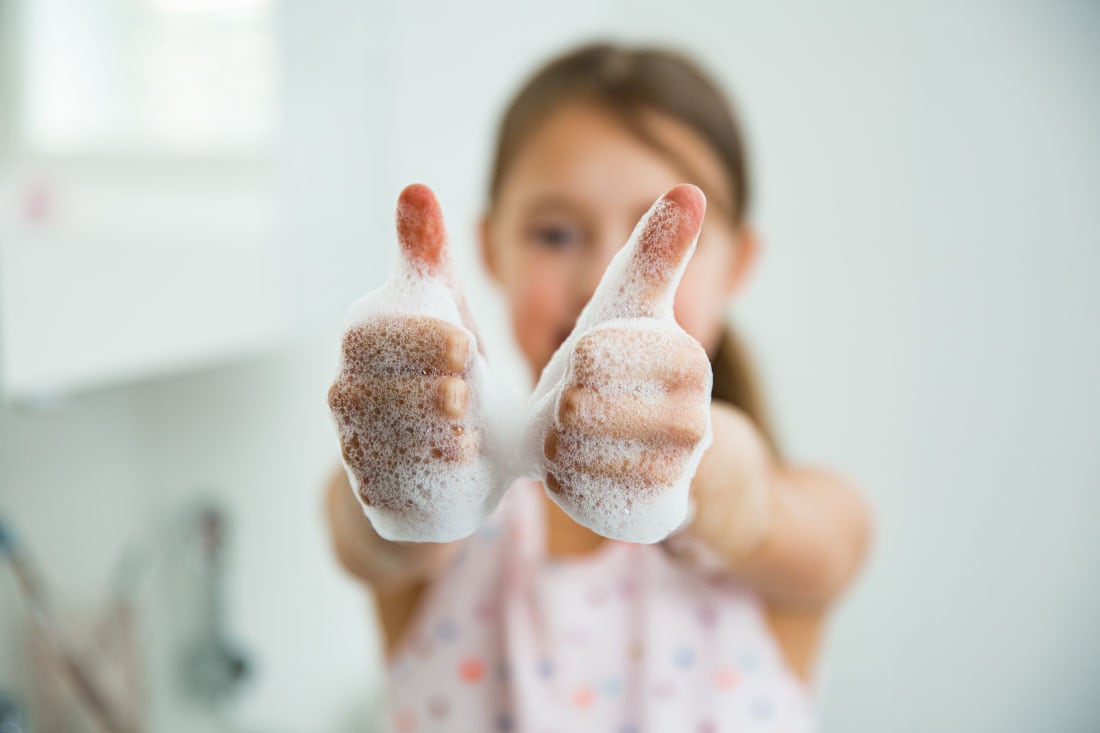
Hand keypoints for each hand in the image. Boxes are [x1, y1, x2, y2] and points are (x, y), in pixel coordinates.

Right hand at [328, 184, 499, 541]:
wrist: (459, 453)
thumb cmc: (450, 367)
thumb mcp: (446, 309)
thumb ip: (428, 257)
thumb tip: (415, 188)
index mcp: (363, 343)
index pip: (368, 336)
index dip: (414, 341)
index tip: (464, 346)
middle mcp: (347, 393)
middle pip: (367, 393)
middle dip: (421, 392)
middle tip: (467, 394)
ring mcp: (356, 446)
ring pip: (374, 443)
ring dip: (423, 436)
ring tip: (468, 433)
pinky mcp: (374, 492)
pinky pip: (385, 487)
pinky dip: (422, 477)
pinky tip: (459, 465)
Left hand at [530, 184, 713, 542]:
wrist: (656, 452)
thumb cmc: (632, 367)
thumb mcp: (636, 307)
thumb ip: (656, 251)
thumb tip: (690, 188)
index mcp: (685, 359)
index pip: (592, 355)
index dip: (570, 363)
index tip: (581, 367)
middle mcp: (693, 419)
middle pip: (579, 409)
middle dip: (558, 408)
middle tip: (568, 408)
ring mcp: (675, 474)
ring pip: (573, 456)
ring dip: (556, 444)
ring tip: (567, 436)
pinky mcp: (652, 514)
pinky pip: (580, 498)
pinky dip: (564, 481)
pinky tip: (574, 468)